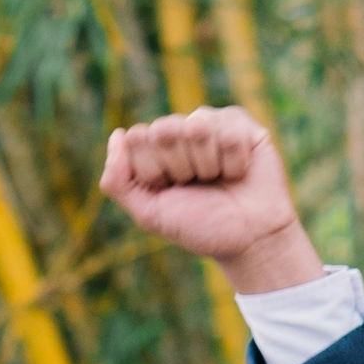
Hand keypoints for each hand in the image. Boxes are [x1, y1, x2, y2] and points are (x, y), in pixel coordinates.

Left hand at [99, 108, 319, 295]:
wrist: (247, 240)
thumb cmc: (199, 227)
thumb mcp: (150, 214)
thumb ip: (118, 181)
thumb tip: (117, 134)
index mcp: (153, 149)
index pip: (137, 138)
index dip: (153, 170)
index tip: (169, 190)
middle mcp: (179, 130)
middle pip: (163, 129)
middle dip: (179, 167)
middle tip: (195, 185)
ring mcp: (210, 122)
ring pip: (196, 128)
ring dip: (207, 166)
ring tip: (217, 179)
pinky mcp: (240, 122)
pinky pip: (228, 133)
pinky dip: (233, 164)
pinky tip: (238, 173)